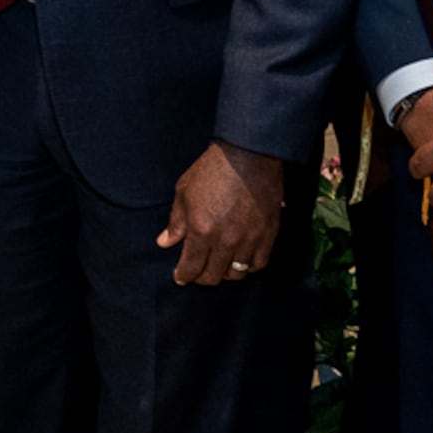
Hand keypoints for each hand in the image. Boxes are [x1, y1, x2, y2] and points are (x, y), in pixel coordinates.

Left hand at [158, 142, 284, 286]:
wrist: (249, 154)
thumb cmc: (212, 170)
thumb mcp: (184, 192)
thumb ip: (176, 222)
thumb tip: (164, 242)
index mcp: (201, 231)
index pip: (191, 267)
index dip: (183, 276)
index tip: (180, 277)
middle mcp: (226, 241)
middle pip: (213, 275)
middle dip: (201, 278)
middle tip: (197, 273)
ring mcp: (249, 239)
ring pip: (236, 274)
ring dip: (225, 274)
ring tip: (219, 267)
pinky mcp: (268, 234)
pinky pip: (259, 264)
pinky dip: (249, 267)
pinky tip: (241, 262)